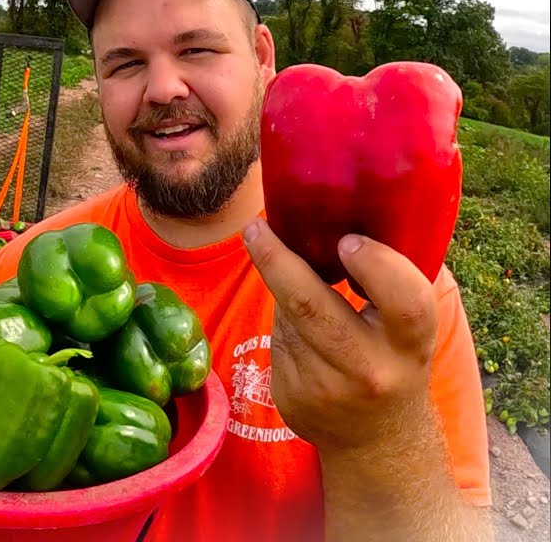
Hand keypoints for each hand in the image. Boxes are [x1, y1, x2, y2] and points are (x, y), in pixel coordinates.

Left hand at [241, 218, 437, 454]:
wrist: (379, 443)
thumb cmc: (394, 362)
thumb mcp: (408, 332)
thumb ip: (386, 286)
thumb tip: (326, 225)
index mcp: (411, 345)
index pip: (405, 302)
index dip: (378, 265)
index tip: (348, 239)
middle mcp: (370, 370)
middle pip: (312, 307)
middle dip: (277, 260)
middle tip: (256, 228)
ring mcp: (325, 388)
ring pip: (288, 318)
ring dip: (284, 290)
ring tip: (290, 274)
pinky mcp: (291, 397)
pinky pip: (276, 340)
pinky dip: (283, 323)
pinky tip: (300, 329)